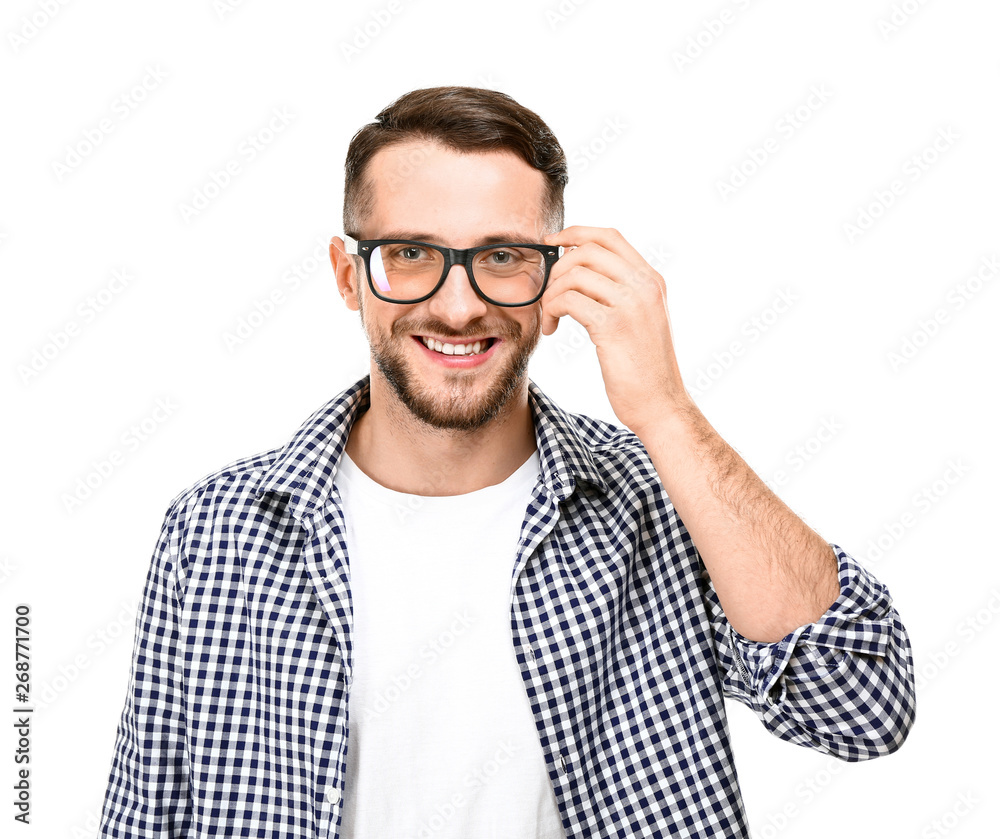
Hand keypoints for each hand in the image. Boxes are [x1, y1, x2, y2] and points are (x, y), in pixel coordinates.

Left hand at [540, 226, 691, 436]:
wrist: (660, 404)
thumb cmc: (644, 369)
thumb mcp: (641, 321)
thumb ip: (621, 294)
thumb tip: (582, 272)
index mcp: (651, 280)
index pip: (609, 236)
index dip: (575, 233)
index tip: (552, 243)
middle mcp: (645, 285)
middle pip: (587, 250)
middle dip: (557, 269)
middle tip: (548, 295)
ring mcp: (631, 304)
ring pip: (574, 274)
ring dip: (551, 294)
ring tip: (550, 317)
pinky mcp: (614, 326)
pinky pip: (569, 300)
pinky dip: (552, 311)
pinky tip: (552, 330)